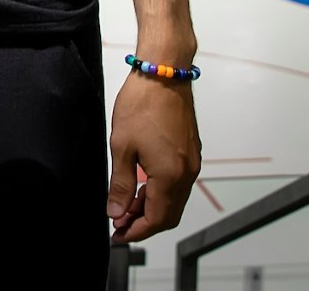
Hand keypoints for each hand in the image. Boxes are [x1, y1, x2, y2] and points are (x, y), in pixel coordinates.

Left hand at [107, 73, 201, 242]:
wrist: (164, 74)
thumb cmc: (142, 104)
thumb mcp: (122, 146)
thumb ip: (121, 184)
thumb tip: (116, 212)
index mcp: (170, 176)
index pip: (156, 219)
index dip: (136, 231)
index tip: (118, 234)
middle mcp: (187, 174)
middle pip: (169, 215)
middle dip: (144, 223)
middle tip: (120, 222)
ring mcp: (192, 163)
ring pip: (175, 200)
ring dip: (152, 207)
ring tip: (126, 205)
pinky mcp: (191, 152)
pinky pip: (178, 183)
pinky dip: (161, 192)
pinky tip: (142, 185)